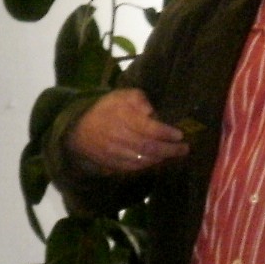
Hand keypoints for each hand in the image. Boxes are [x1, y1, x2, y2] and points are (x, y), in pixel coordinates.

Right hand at [67, 88, 188, 173]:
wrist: (80, 130)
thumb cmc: (105, 109)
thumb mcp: (121, 96)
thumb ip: (138, 99)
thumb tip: (152, 111)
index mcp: (123, 119)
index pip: (150, 129)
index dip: (166, 133)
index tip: (180, 134)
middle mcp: (120, 138)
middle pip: (150, 147)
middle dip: (170, 149)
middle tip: (184, 148)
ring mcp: (116, 154)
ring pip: (143, 160)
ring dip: (161, 158)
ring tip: (174, 153)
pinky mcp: (113, 164)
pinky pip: (134, 168)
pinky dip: (148, 165)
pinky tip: (157, 160)